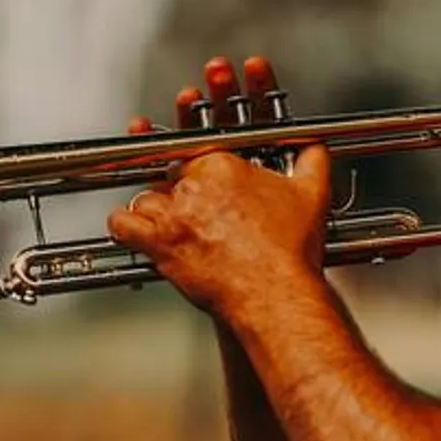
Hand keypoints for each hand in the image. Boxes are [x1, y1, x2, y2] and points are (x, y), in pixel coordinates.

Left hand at [108, 56, 331, 318]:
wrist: (274, 292)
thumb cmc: (288, 250)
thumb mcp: (312, 195)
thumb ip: (313, 161)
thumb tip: (316, 148)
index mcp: (224, 164)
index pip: (200, 148)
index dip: (200, 155)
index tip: (203, 162)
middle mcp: (193, 185)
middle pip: (172, 174)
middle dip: (182, 187)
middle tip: (195, 200)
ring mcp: (173, 213)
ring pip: (148, 196)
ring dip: (155, 206)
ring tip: (168, 215)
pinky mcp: (159, 243)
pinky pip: (124, 225)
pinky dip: (125, 224)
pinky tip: (131, 225)